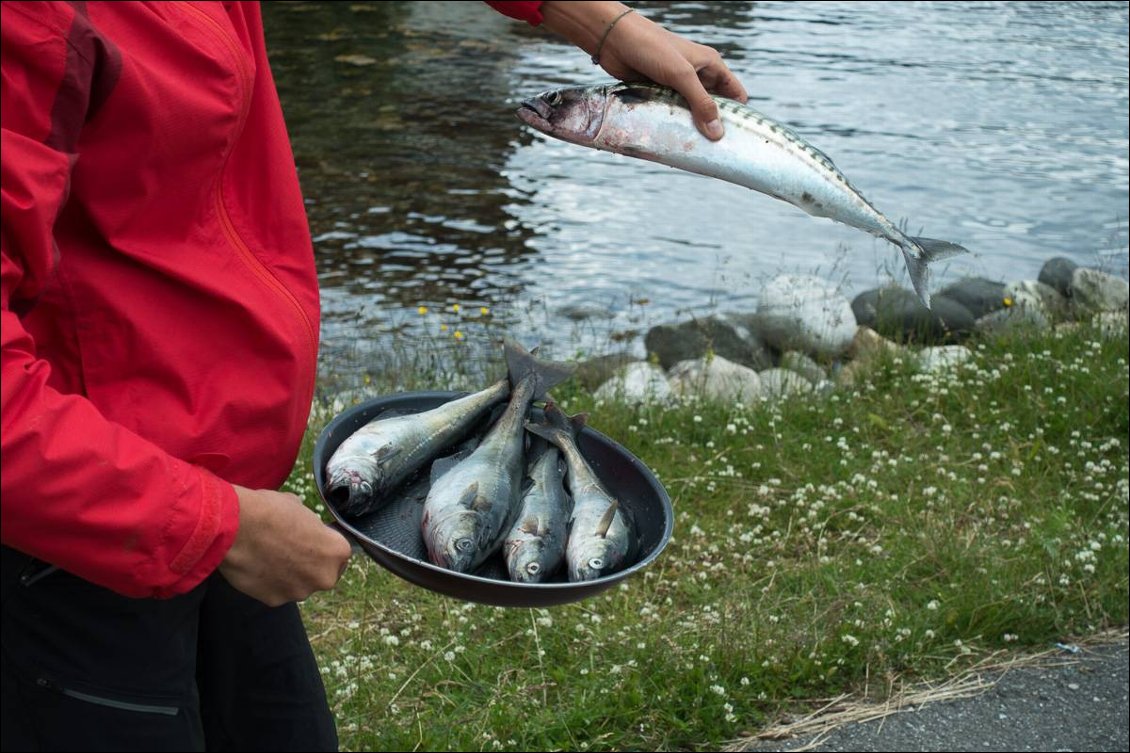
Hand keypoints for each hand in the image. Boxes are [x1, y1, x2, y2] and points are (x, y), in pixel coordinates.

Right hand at [219, 485, 352, 606]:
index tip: (310, 543)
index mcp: (337, 551)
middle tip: (289, 551)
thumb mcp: (300, 507)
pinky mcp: (275, 601)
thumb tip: (305, 529)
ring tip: (269, 557)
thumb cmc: (271, 511)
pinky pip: (276, 591)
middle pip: (321, 574)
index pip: (338, 554)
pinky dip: (268, 583)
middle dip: (309, 565)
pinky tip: (257, 566)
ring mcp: (299, 592)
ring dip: (289, 575)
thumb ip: (310, 526)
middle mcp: (324, 577)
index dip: (323, 547)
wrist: (236, 528)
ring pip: (299, 585)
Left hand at [540, 1, 748, 140]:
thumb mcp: (681, 75)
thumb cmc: (652, 49)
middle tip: (714, 151)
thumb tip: (718, 133)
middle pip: (713, 106)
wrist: (615, 41)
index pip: (734, 92)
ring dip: (692, 128)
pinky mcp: (659, 93)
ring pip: (691, 112)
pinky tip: (673, 141)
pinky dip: (673, 125)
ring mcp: (677, 86)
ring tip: (694, 151)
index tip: (738, 139)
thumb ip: (701, 103)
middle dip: (714, 126)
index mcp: (710, 65)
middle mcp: (697, 76)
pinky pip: (672, 114)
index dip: (739, 114)